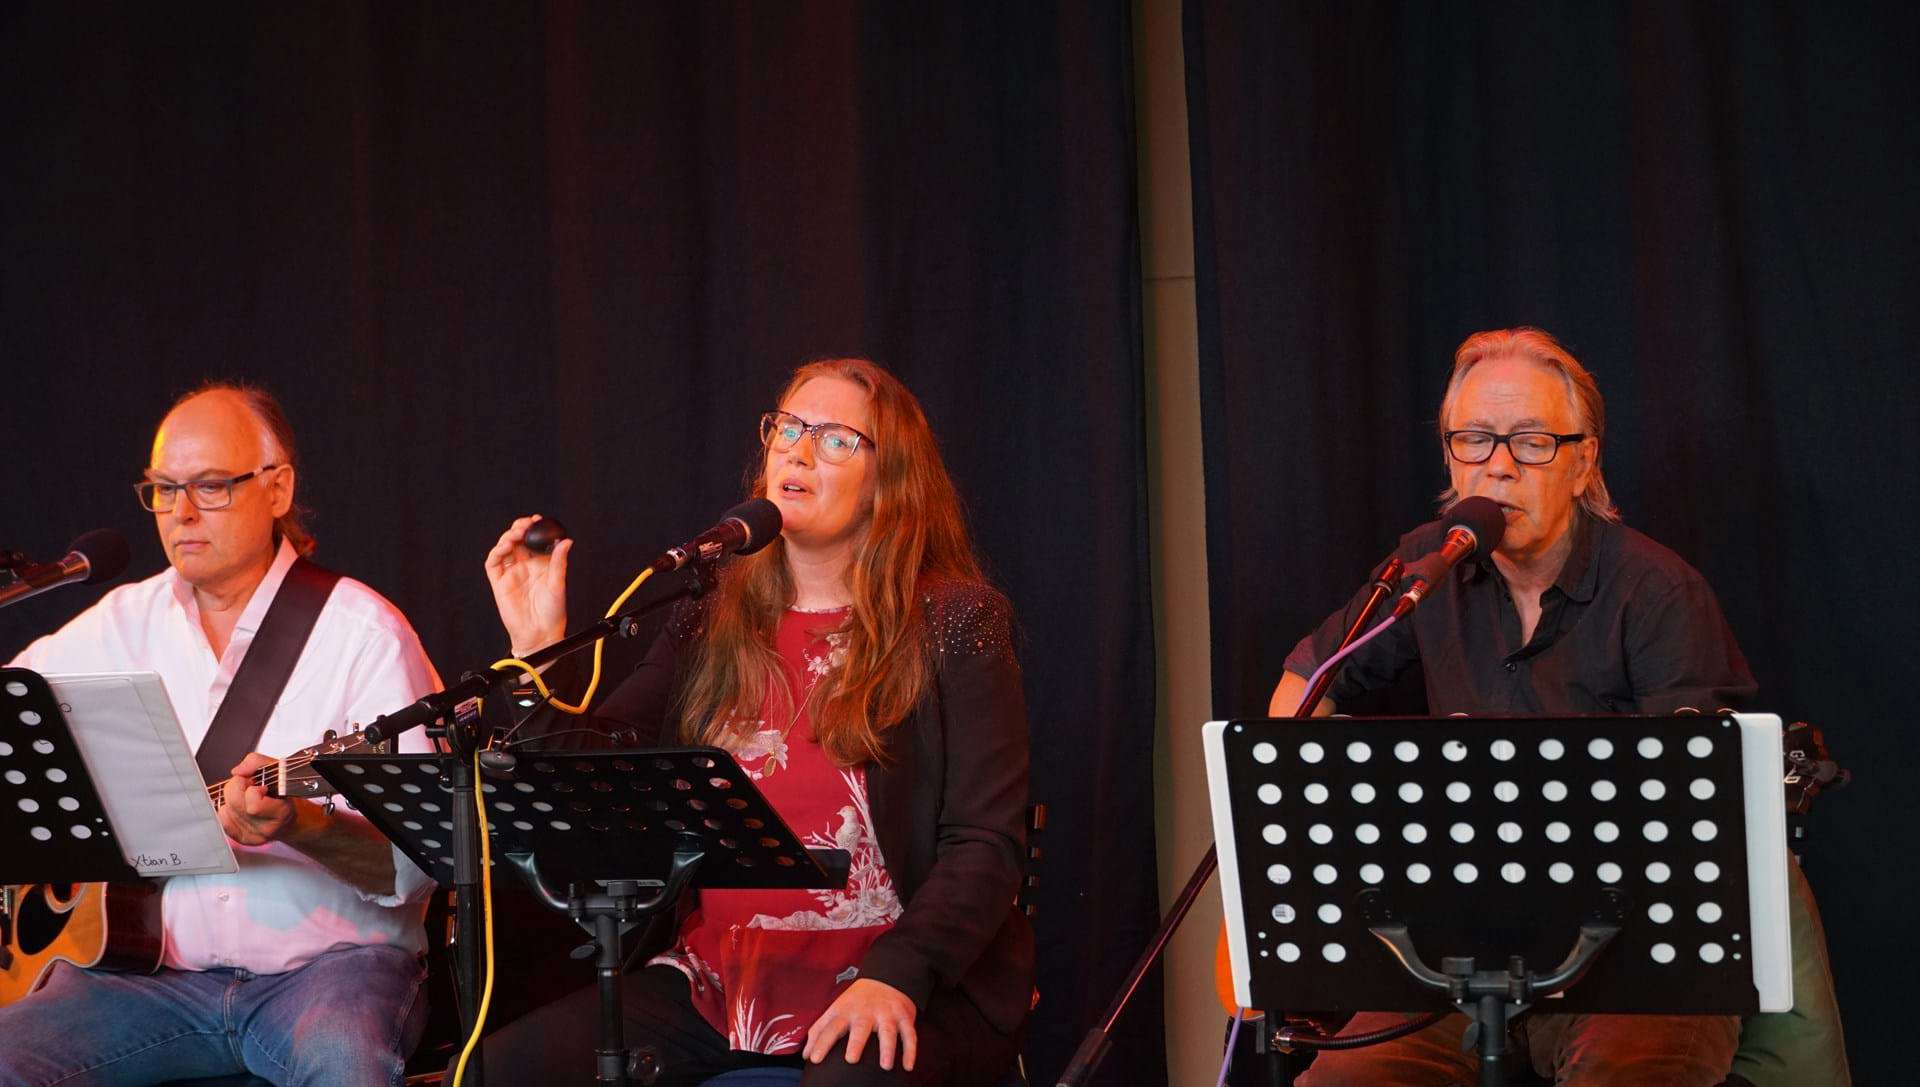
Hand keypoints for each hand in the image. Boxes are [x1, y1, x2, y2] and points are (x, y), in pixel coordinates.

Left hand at [216, 752, 302, 845]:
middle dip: (238, 788)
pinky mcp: (243, 840)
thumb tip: (237, 771)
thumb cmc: (283, 793)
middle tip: (250, 787)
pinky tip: (240, 807)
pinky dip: (227, 810)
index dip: (253, 789)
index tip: (261, 786)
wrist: (289, 818)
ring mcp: (254, 836)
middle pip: (234, 804)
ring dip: (233, 798)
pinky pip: (222, 820)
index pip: (254, 805)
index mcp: (281, 812)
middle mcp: (268, 828)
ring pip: (226, 810)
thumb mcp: (277, 770)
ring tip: (247, 797)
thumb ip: (257, 762)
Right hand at [485, 514, 572, 654]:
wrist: (540, 634)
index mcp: (541, 563)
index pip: (534, 539)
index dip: (534, 528)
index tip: (538, 519)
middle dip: (519, 528)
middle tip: (526, 524)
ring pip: (504, 548)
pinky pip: (493, 564)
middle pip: (517, 540)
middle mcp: (525, 566)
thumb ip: (559, 562)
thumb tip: (567, 541)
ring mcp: (511, 573)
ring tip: (516, 533)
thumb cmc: (553, 612)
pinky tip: (505, 546)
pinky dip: (497, 552)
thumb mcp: (559, 584)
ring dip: (508, 537)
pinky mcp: (499, 582)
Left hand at [803, 978, 916, 1071]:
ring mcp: (886, 1014)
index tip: (815, 1059)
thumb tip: (806, 1055)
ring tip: (885, 1066)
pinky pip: (909, 1034)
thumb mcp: (835, 1010)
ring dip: (887, 1048)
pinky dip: (910, 1050)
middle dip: (856, 1043)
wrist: (886, 977)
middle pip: (861, 1027)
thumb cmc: (855, 1001)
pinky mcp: (904, 1017)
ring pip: (888, 1031)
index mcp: (845, 1011)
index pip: (831, 1027)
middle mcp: (866, 1012)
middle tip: (851, 1060)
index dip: (822, 1043)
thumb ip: (819, 1031)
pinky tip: (908, 1066)